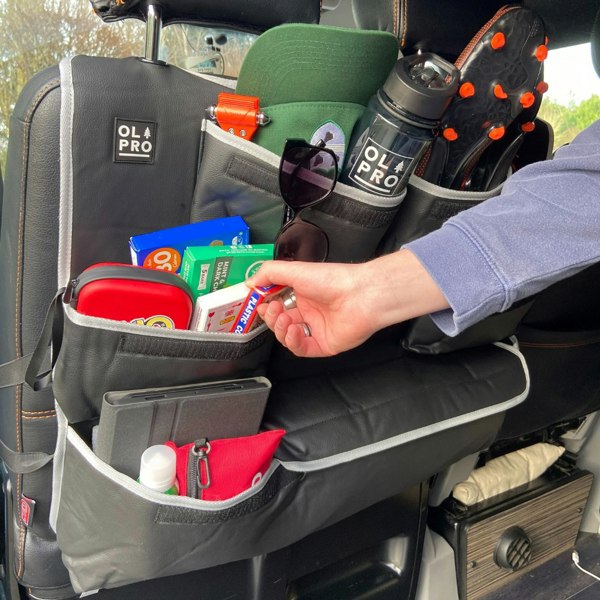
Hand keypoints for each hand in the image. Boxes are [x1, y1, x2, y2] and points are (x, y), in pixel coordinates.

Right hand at [246, 250, 449, 357]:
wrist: (360, 295)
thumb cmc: (333, 280)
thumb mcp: (295, 270)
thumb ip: (270, 273)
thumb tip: (250, 282)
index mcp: (303, 294)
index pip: (276, 303)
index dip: (264, 305)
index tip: (256, 302)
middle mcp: (310, 312)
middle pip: (280, 322)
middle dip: (270, 317)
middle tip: (270, 309)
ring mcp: (316, 329)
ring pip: (288, 337)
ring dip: (280, 329)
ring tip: (283, 318)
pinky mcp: (323, 344)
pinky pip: (301, 349)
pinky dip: (292, 341)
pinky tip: (293, 330)